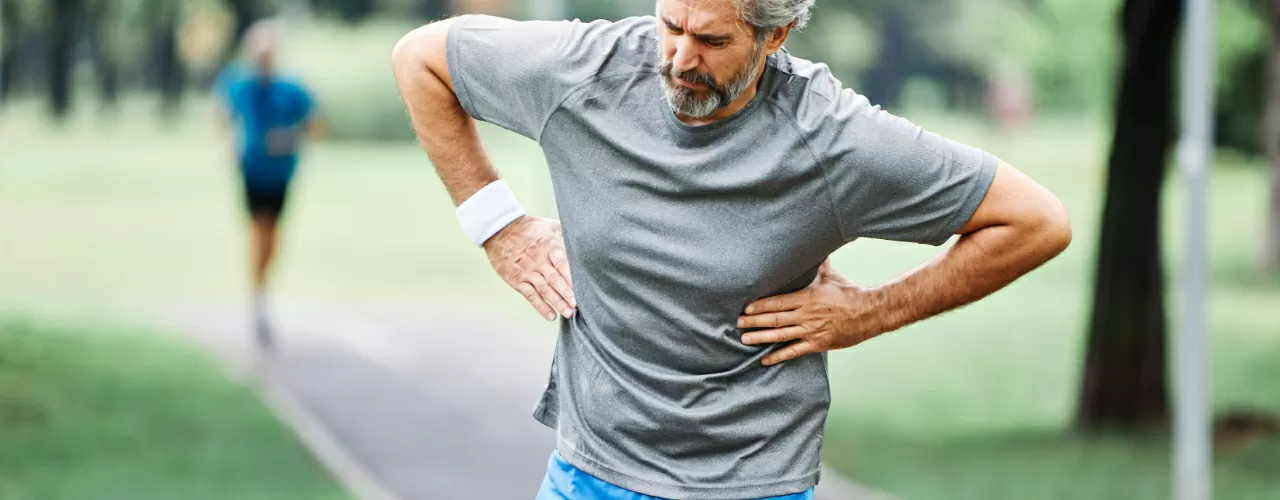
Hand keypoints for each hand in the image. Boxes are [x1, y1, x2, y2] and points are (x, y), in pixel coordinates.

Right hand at [483, 215, 575, 320]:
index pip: (562, 263)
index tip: (581, 288)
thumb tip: (581, 236)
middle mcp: (538, 260)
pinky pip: (530, 295)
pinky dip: (541, 306)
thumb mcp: (547, 225)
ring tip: (568, 313)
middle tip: (577, 306)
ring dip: (557, 303)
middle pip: (555, 280)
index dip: (571, 276)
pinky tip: (551, 316)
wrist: (498, 229)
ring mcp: (527, 272)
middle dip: (567, 294)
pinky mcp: (516, 280)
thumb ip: (564, 233)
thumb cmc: (527, 227)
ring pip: (544, 290)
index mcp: (548, 246)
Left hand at [738, 260, 883, 365]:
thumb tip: (813, 246)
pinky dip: (779, 356)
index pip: (778, 302)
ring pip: (780, 335)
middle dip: (754, 321)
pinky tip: (765, 359)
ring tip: (744, 339)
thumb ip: (818, 264)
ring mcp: (811, 330)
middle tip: (737, 323)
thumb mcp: (831, 276)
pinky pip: (794, 351)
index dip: (760, 306)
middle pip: (774, 319)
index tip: (745, 308)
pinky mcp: (817, 344)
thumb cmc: (849, 293)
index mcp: (807, 297)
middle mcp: (806, 315)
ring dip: (761, 337)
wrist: (869, 312)